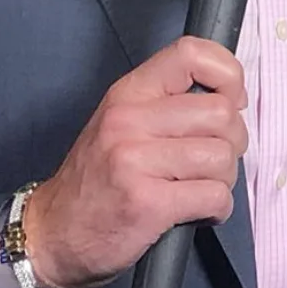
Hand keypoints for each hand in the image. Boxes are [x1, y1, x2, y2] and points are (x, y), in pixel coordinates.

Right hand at [22, 37, 247, 287]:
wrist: (53, 234)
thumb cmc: (96, 178)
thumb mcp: (121, 121)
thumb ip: (168, 102)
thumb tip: (232, 97)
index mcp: (129, 93)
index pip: (190, 54)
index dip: (227, 73)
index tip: (231, 99)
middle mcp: (130, 120)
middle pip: (220, 113)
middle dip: (233, 140)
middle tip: (215, 158)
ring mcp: (136, 161)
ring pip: (222, 157)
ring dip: (224, 179)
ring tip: (202, 187)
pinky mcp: (147, 204)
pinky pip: (214, 197)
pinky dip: (218, 208)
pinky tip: (199, 211)